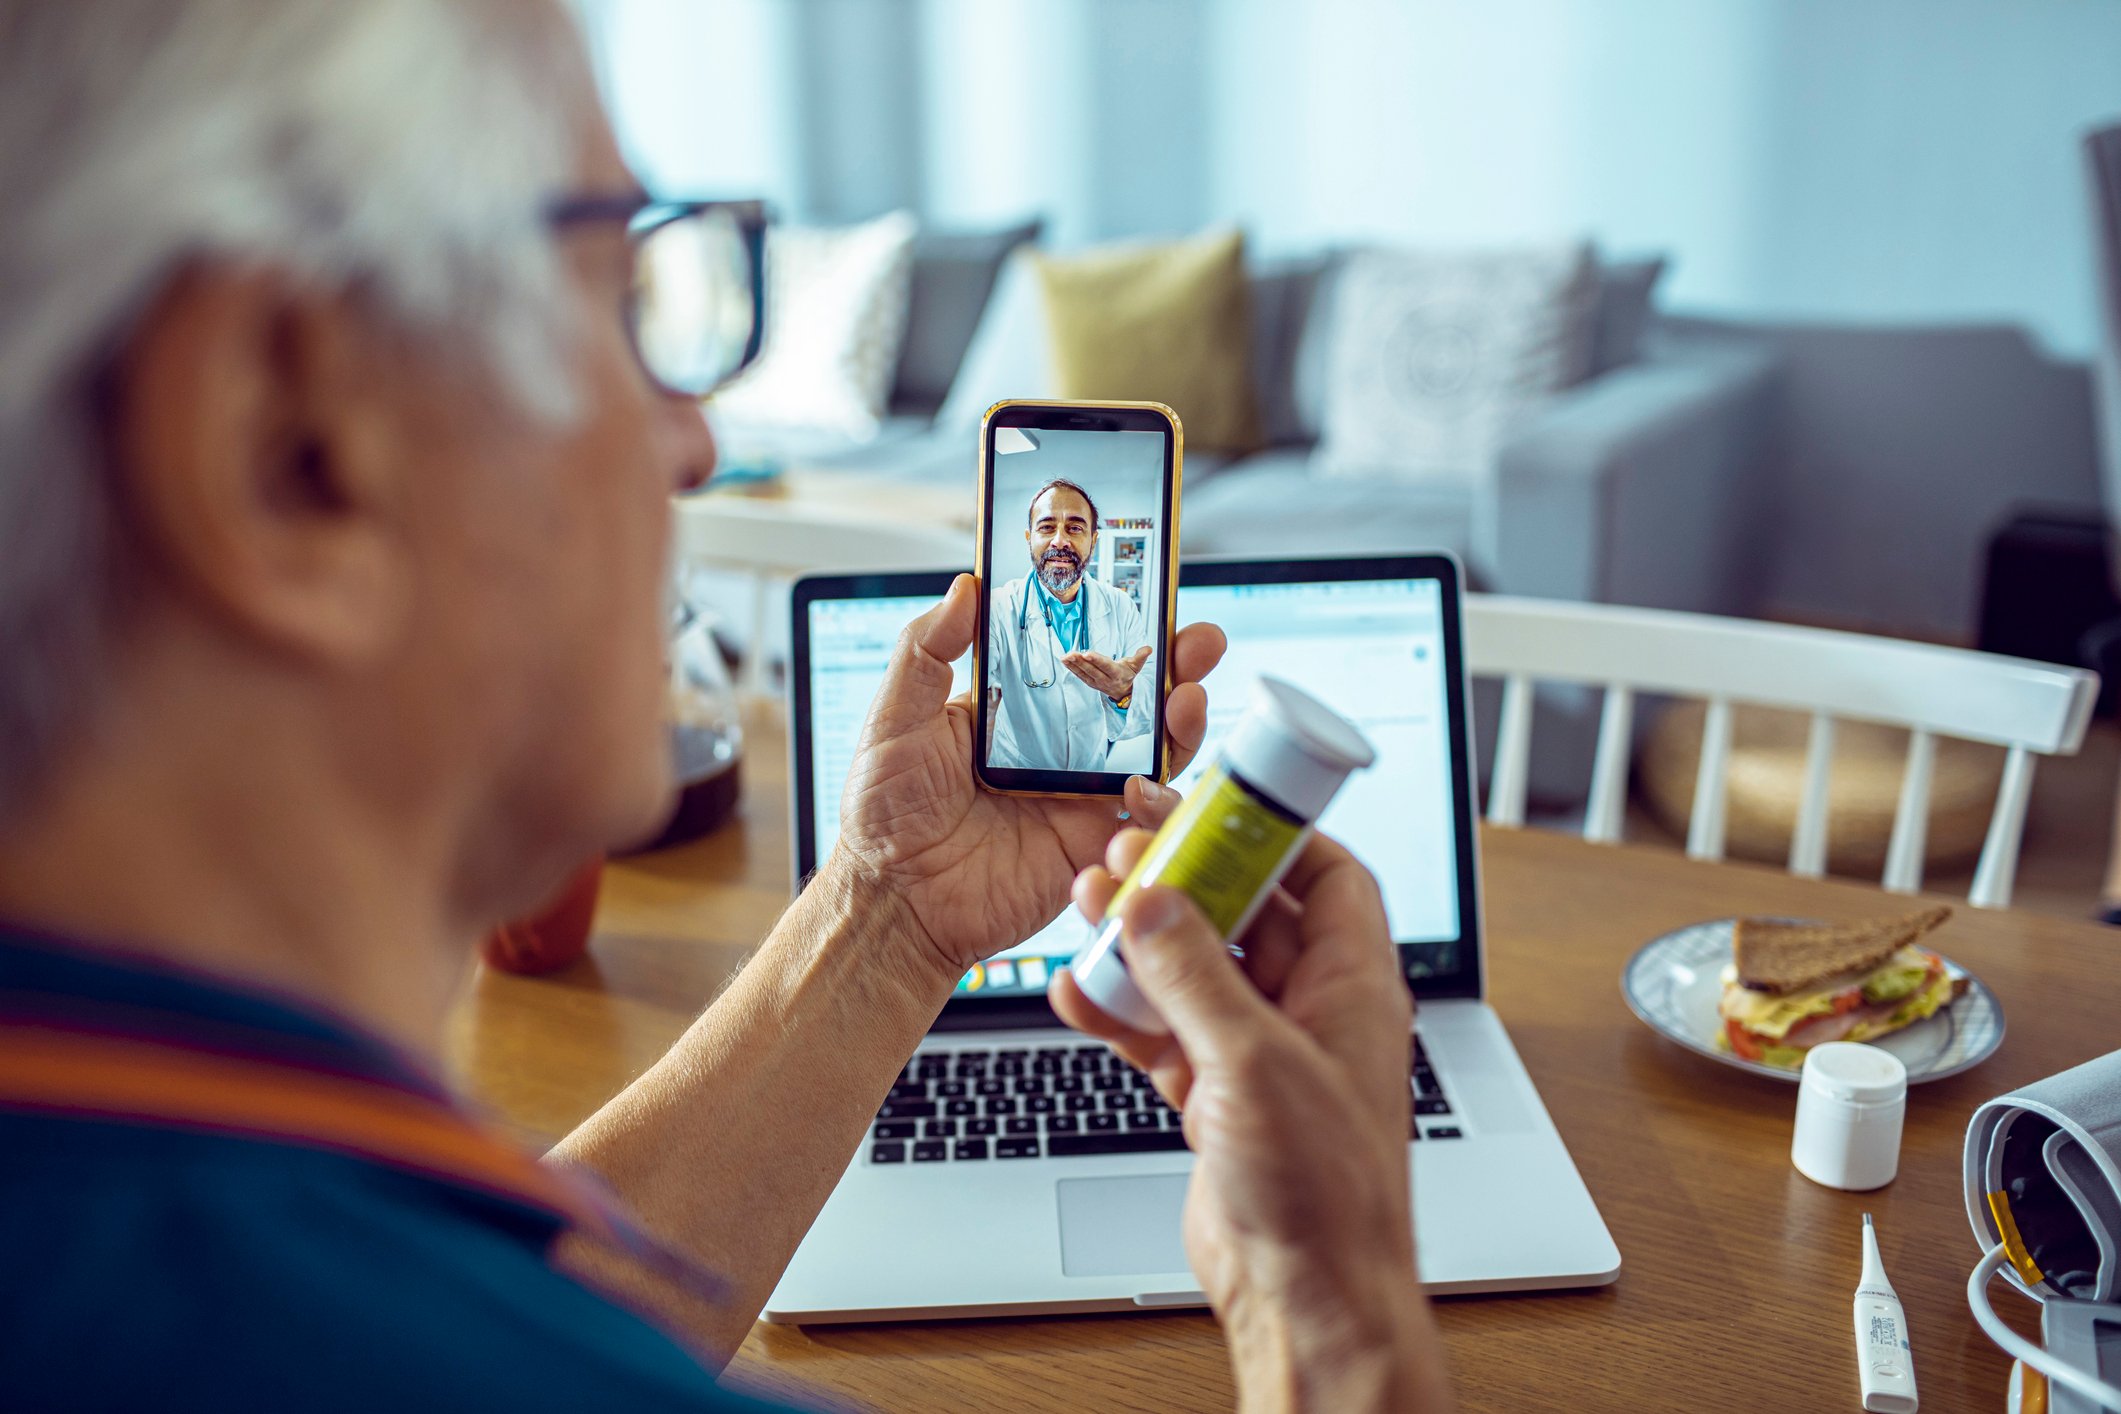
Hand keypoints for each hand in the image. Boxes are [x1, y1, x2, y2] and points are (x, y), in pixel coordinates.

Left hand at [831, 574, 1223, 985]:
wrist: (894, 901)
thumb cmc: (883, 814)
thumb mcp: (895, 717)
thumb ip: (926, 650)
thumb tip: (963, 586)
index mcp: (1017, 711)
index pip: (1079, 656)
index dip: (1118, 627)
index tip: (1147, 597)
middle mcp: (1058, 748)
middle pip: (1132, 697)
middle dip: (1173, 663)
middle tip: (1196, 639)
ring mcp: (1080, 796)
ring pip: (1153, 751)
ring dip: (1182, 719)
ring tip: (1187, 694)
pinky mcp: (1091, 844)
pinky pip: (1144, 818)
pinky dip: (1163, 794)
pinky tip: (1151, 776)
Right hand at [1051, 831, 1453, 1413]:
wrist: (1306, 1296)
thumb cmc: (1324, 1190)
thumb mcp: (1255, 1061)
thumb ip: (1196, 976)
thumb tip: (1151, 902)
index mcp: (1352, 986)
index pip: (1327, 875)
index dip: (1273, 831)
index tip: (1212, 801)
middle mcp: (1310, 1011)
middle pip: (1247, 914)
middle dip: (1185, 879)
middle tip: (1125, 846)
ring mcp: (1260, 1054)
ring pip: (1195, 969)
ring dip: (1141, 939)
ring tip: (1086, 904)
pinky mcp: (1217, 1096)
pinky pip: (1163, 1031)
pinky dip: (1121, 1010)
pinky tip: (1075, 990)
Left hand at [1061, 644, 1151, 701]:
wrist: (1123, 692)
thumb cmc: (1128, 675)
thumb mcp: (1136, 666)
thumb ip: (1141, 656)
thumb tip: (1148, 648)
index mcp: (1117, 674)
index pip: (1105, 666)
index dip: (1096, 660)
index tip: (1087, 653)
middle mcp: (1105, 679)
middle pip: (1092, 670)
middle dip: (1081, 662)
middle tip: (1072, 653)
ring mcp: (1096, 682)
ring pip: (1084, 673)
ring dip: (1073, 664)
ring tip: (1065, 656)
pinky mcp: (1090, 682)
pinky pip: (1079, 675)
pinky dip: (1071, 668)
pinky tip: (1065, 660)